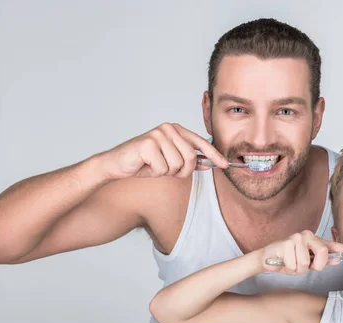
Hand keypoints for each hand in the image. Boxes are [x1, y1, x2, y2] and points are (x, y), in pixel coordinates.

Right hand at [100, 123, 229, 179]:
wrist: (117, 164)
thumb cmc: (144, 162)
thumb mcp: (170, 161)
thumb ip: (188, 160)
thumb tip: (209, 163)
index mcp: (176, 129)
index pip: (200, 142)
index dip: (214, 155)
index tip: (225, 165)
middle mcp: (168, 128)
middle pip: (190, 157)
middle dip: (181, 170)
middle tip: (165, 170)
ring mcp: (158, 134)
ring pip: (177, 164)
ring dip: (166, 172)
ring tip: (154, 166)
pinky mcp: (148, 144)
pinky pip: (163, 168)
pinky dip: (155, 173)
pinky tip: (145, 166)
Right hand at [260, 230, 342, 274]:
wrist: (266, 258)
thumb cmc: (288, 260)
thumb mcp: (307, 262)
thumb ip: (321, 261)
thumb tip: (337, 260)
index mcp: (313, 239)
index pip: (331, 245)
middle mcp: (306, 235)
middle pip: (322, 253)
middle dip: (314, 265)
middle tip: (305, 266)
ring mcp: (296, 238)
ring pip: (305, 263)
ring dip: (297, 269)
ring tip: (290, 263)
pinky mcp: (285, 243)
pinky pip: (294, 264)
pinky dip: (288, 268)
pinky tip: (283, 262)